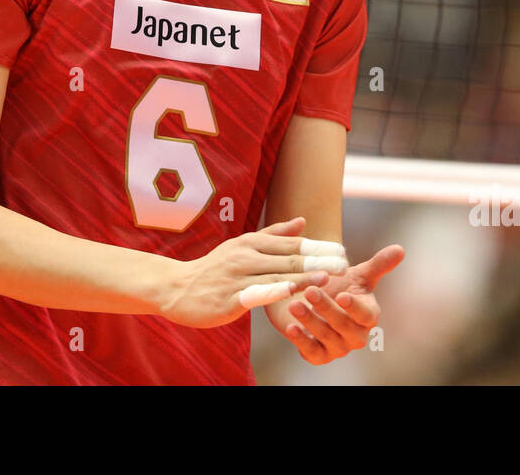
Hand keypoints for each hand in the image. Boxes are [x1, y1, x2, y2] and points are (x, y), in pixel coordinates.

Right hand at [159, 217, 343, 329]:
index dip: (317, 247)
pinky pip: (255, 294)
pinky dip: (274, 292)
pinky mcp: (229, 298)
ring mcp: (236, 277)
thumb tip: (303, 221)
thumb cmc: (213, 268)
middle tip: (343, 262)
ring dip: (302, 276)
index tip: (341, 249)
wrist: (176, 287)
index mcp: (251, 243)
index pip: (290, 244)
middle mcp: (245, 256)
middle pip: (288, 258)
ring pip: (275, 275)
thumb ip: (274, 234)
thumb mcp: (242, 245)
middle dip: (318, 260)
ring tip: (327, 277)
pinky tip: (290, 293)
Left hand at [267, 243, 404, 364]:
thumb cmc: (340, 286)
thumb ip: (379, 264)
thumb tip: (400, 249)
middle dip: (326, 309)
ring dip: (310, 321)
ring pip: (326, 337)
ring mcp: (338, 348)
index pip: (366, 315)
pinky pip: (311, 352)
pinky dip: (301, 341)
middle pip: (343, 326)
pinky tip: (291, 327)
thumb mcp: (357, 274)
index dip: (355, 307)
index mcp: (368, 316)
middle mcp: (356, 336)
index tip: (342, 295)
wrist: (314, 300)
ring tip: (295, 304)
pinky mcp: (318, 355)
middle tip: (310, 290)